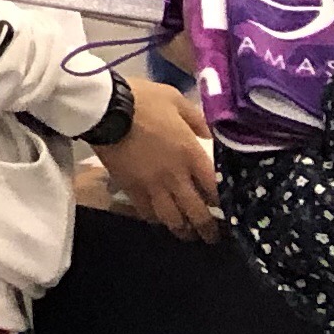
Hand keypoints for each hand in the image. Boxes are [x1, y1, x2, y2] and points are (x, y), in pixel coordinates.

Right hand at [95, 79, 220, 241]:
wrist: (104, 108)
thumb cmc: (142, 100)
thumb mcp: (175, 99)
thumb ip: (196, 119)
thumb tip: (210, 135)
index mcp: (190, 154)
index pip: (215, 189)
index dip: (224, 204)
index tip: (229, 210)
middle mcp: (175, 176)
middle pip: (197, 212)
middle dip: (208, 228)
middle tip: (212, 235)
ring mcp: (152, 185)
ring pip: (173, 219)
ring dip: (183, 230)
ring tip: (188, 234)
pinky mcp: (130, 189)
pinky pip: (147, 212)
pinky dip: (156, 219)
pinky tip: (160, 219)